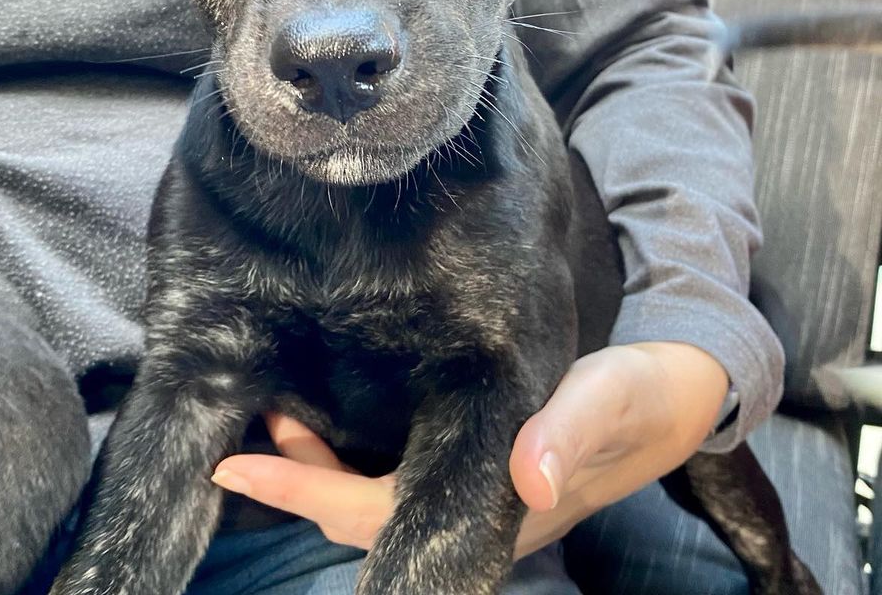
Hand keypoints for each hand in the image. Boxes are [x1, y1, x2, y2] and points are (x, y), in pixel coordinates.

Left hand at [210, 342, 728, 555]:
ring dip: (321, 462)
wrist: (672, 398)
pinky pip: (396, 468)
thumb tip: (532, 476)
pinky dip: (355, 446)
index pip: (373, 514)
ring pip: (372, 494)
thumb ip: (573, 428)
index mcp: (489, 505)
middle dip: (296, 475)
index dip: (304, 491)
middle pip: (357, 512)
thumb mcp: (609, 398)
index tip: (238, 462)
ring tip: (281, 410)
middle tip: (248, 427)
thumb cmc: (638, 397)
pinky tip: (340, 406)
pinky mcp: (475, 465)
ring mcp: (470, 491)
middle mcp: (470, 511)